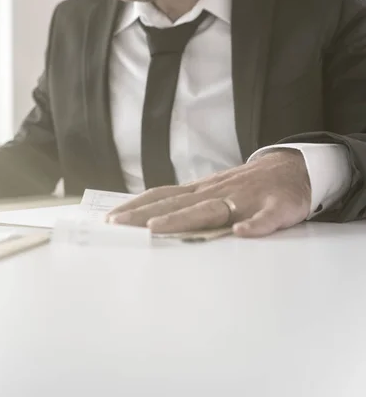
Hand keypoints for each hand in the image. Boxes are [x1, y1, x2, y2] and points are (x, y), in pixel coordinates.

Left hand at [106, 150, 311, 237]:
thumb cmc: (244, 186)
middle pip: (177, 205)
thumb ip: (184, 204)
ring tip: (157, 228)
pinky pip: (265, 217)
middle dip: (145, 216)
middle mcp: (216, 193)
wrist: (292, 169)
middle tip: (118, 226)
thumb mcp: (210, 191)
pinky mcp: (276, 207)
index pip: (161, 197)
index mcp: (200, 191)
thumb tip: (148, 219)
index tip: (109, 220)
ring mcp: (245, 199)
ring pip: (212, 209)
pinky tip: (241, 233)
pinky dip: (254, 225)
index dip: (135, 208)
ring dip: (183, 219)